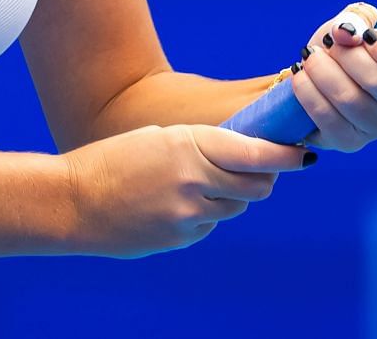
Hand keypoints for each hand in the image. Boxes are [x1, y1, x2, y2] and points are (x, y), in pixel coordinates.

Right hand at [63, 123, 311, 257]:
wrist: (74, 201)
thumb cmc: (116, 159)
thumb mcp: (163, 138)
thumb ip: (205, 147)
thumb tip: (247, 160)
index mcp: (192, 146)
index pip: (257, 155)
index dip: (285, 156)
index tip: (302, 156)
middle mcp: (196, 181)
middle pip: (256, 186)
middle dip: (261, 177)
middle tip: (256, 168)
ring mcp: (189, 215)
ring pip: (235, 207)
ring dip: (230, 196)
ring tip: (198, 184)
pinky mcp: (181, 239)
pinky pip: (209, 225)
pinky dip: (204, 214)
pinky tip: (174, 204)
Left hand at [291, 2, 376, 151]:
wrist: (318, 73)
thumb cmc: (343, 47)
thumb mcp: (355, 23)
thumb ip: (357, 19)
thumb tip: (346, 32)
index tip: (367, 35)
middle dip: (346, 55)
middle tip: (330, 43)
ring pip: (349, 99)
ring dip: (322, 71)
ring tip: (311, 56)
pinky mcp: (349, 142)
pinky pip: (327, 118)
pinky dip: (308, 91)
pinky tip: (301, 75)